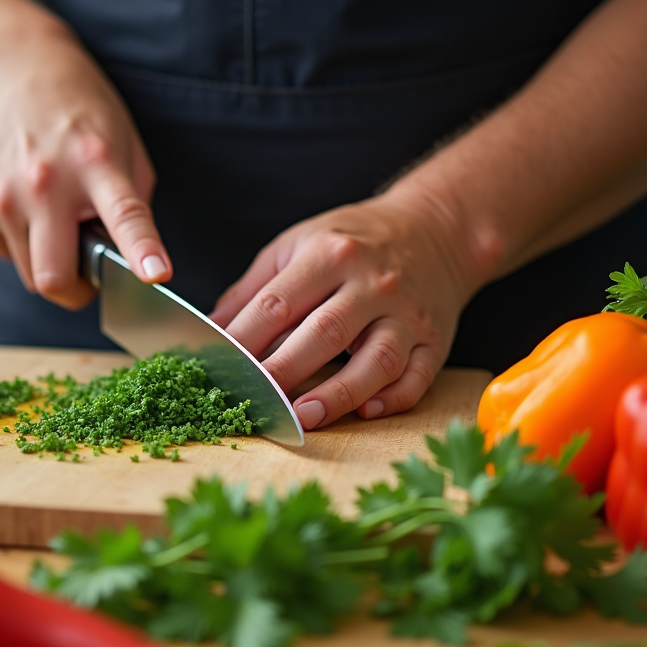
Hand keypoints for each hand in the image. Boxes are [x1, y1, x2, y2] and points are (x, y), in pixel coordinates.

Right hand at [0, 27, 171, 308]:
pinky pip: (6, 253)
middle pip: (54, 278)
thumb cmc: (81, 117)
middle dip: (75, 290)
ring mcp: (2, 195)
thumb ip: (132, 207)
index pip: (125, 215)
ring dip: (49, 263)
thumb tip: (131, 265)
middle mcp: (45, 182)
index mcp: (96, 164)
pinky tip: (27, 206)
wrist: (15, 74)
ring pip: (30, 274)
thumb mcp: (125, 149)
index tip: (156, 275)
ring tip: (55, 221)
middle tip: (87, 272)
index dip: (142, 250)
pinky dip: (23, 243)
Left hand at [210, 195, 476, 429]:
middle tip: (251, 401)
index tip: (217, 368)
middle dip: (283, 371)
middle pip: (323, 333)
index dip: (244, 340)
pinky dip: (393, 398)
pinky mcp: (435, 340)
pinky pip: (417, 375)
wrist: (434, 229)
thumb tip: (212, 331)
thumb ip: (253, 289)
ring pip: (375, 360)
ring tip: (304, 417)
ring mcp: (407, 314)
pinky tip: (367, 413)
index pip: (278, 304)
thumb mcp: (297, 245)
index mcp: (330, 254)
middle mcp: (372, 283)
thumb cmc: (353, 241)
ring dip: (339, 393)